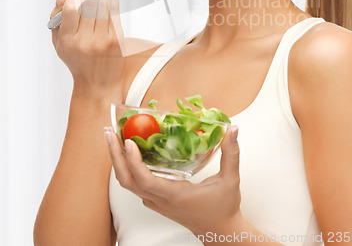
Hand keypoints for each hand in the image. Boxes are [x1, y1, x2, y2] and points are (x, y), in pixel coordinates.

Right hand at [50, 0, 126, 99]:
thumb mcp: (59, 43)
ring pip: (106, 5)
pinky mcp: (118, 39)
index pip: (72, 9)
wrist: (99, 85)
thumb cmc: (76, 61)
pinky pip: (115, 12)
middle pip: (92, 3)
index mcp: (69, 40)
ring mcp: (105, 39)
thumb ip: (58, 19)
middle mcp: (87, 40)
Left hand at [104, 125, 241, 236]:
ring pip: (128, 184)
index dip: (133, 161)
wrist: (220, 232)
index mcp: (175, 195)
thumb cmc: (224, 208)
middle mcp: (161, 200)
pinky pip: (136, 185)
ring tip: (115, 139)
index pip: (145, 180)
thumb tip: (233, 129)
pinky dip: (128, 168)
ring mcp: (157, 203)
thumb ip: (232, 153)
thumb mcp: (230, 179)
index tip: (128, 142)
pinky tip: (130, 154)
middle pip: (127, 181)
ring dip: (118, 161)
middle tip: (109, 133)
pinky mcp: (158, 202)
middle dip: (115, 156)